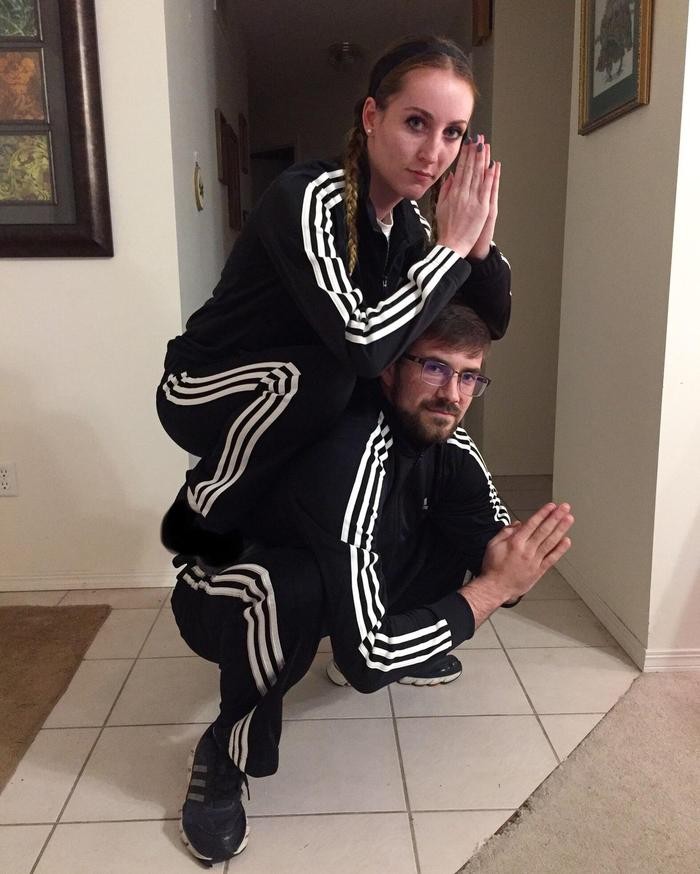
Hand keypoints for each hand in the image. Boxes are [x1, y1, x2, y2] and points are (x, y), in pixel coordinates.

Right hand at [435, 134, 496, 258]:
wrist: (451, 245)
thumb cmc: (446, 229)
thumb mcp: (440, 207)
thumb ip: (445, 190)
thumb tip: (451, 176)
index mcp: (453, 193)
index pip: (460, 169)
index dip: (465, 155)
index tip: (468, 143)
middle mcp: (463, 194)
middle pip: (470, 169)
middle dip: (474, 152)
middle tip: (478, 138)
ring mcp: (474, 201)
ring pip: (479, 176)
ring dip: (483, 159)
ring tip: (485, 146)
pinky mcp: (483, 208)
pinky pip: (487, 189)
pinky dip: (490, 176)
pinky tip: (493, 165)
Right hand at [459, 503, 572, 625]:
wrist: (495, 588)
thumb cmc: (493, 568)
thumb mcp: (492, 544)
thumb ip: (505, 532)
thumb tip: (517, 524)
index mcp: (515, 542)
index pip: (532, 524)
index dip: (543, 513)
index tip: (551, 506)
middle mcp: (527, 550)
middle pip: (544, 530)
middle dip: (556, 517)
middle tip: (564, 508)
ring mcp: (534, 561)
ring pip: (550, 542)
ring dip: (561, 529)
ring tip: (569, 519)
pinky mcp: (539, 571)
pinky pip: (552, 558)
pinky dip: (560, 550)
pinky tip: (566, 541)